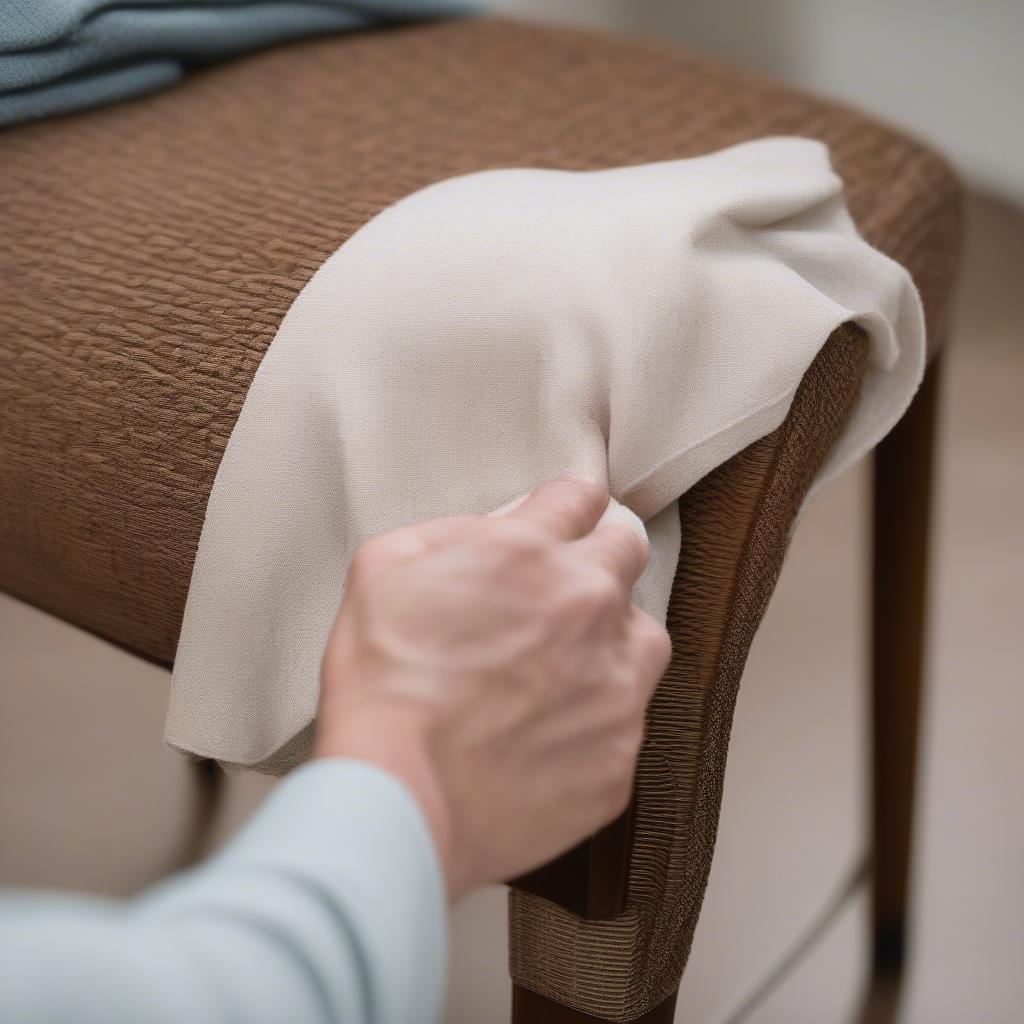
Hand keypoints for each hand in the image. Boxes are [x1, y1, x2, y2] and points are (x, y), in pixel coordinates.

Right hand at [313, 476, 670, 901]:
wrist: (397, 799)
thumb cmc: (381, 685)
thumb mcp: (383, 569)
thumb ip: (449, 531)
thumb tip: (495, 526)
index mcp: (530, 554)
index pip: (579, 497)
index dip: (567, 504)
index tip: (563, 517)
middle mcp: (588, 608)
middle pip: (628, 550)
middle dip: (599, 555)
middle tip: (561, 587)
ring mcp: (615, 684)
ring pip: (644, 636)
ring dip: (612, 637)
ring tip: (561, 667)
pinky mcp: (619, 754)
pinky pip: (626, 719)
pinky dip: (596, 717)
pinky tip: (546, 732)